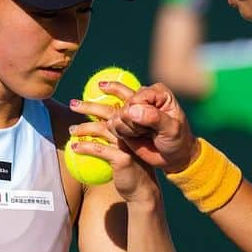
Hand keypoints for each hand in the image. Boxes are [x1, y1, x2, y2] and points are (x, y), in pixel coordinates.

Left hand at [69, 92, 158, 203]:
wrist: (143, 190)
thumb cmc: (132, 168)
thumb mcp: (125, 149)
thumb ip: (114, 135)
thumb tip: (94, 124)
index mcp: (135, 125)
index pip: (119, 105)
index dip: (106, 94)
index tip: (91, 91)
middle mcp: (134, 131)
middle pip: (109, 112)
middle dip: (89, 105)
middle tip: (73, 103)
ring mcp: (128, 143)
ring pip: (101, 129)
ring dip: (83, 128)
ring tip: (72, 130)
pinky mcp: (122, 157)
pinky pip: (98, 149)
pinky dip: (84, 147)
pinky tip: (74, 148)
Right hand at [82, 81, 199, 173]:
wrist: (177, 156)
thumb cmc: (178, 141)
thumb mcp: (171, 130)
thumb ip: (154, 118)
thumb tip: (131, 110)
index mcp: (157, 94)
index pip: (136, 96)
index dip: (133, 111)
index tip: (139, 126)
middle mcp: (143, 99)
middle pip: (116, 95)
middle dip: (96, 101)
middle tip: (74, 104)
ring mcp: (134, 113)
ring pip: (109, 109)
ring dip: (93, 110)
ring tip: (73, 109)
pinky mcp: (129, 127)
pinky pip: (110, 124)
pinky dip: (99, 125)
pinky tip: (83, 132)